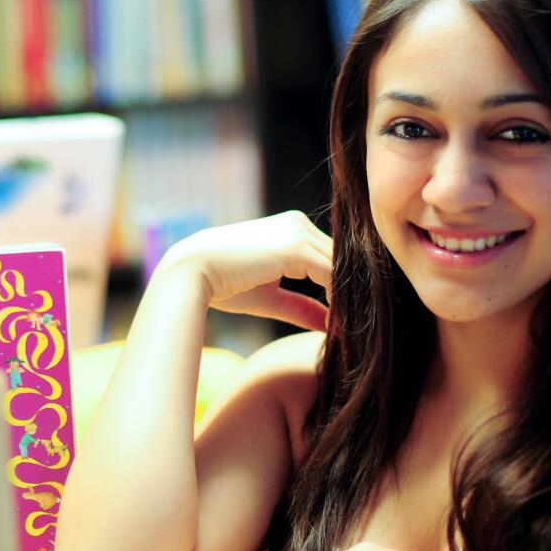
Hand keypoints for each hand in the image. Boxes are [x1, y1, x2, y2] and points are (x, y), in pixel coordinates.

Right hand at [158, 211, 332, 331]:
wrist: (193, 271)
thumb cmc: (224, 284)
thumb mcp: (271, 297)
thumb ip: (302, 306)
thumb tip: (331, 325)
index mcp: (292, 229)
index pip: (330, 257)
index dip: (340, 288)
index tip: (346, 319)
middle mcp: (298, 224)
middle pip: (340, 259)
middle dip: (349, 293)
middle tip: (356, 326)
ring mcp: (298, 232)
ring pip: (340, 266)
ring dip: (347, 297)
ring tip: (349, 327)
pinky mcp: (295, 247)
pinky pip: (331, 273)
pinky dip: (338, 297)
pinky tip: (336, 321)